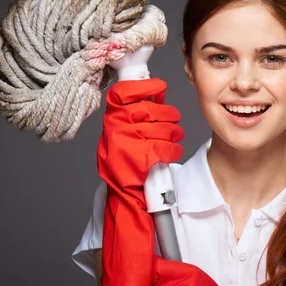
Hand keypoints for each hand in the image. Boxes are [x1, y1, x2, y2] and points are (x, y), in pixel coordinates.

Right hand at [98, 78, 183, 285]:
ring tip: (173, 139)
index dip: (143, 87)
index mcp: (110, 122)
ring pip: (163, 127)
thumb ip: (133, 116)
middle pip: (151, 109)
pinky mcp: (140, 159)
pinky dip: (173, 149)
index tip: (158, 86)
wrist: (123, 199)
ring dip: (174, 133)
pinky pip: (166, 145)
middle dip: (168, 116)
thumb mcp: (122, 137)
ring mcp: (127, 144)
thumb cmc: (125, 167)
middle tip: (172, 122)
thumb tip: (155, 93)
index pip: (123, 93)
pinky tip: (171, 153)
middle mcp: (115, 130)